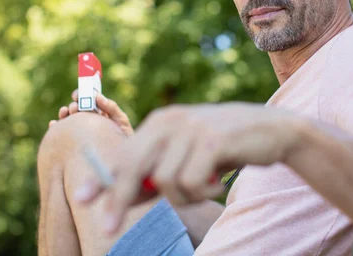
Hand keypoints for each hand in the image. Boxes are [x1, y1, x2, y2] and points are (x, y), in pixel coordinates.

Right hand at [49, 90, 133, 135]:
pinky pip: (61, 132)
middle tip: (74, 108)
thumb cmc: (123, 139)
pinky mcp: (73, 142)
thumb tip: (98, 96)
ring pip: (67, 118)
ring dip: (64, 113)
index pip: (87, 100)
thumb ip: (112, 108)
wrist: (120, 159)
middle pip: (76, 109)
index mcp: (98, 113)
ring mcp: (79, 130)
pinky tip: (53, 124)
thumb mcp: (121, 122)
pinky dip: (55, 126)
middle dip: (73, 106)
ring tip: (64, 113)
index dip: (81, 95)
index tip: (76, 95)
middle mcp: (87, 120)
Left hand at [75, 102, 301, 233]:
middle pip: (132, 167)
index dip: (102, 177)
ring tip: (205, 188)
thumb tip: (122, 197)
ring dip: (184, 197)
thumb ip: (156, 172)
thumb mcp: (187, 156)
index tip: (82, 199)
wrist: (270, 129)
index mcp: (161, 122)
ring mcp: (191, 129)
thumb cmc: (224, 147)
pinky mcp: (211, 140)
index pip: (123, 152)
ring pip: (165, 182)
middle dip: (119, 200)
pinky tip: (218, 182)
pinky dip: (203, 191)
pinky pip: (190, 182)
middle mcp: (171, 122)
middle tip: (107, 229)